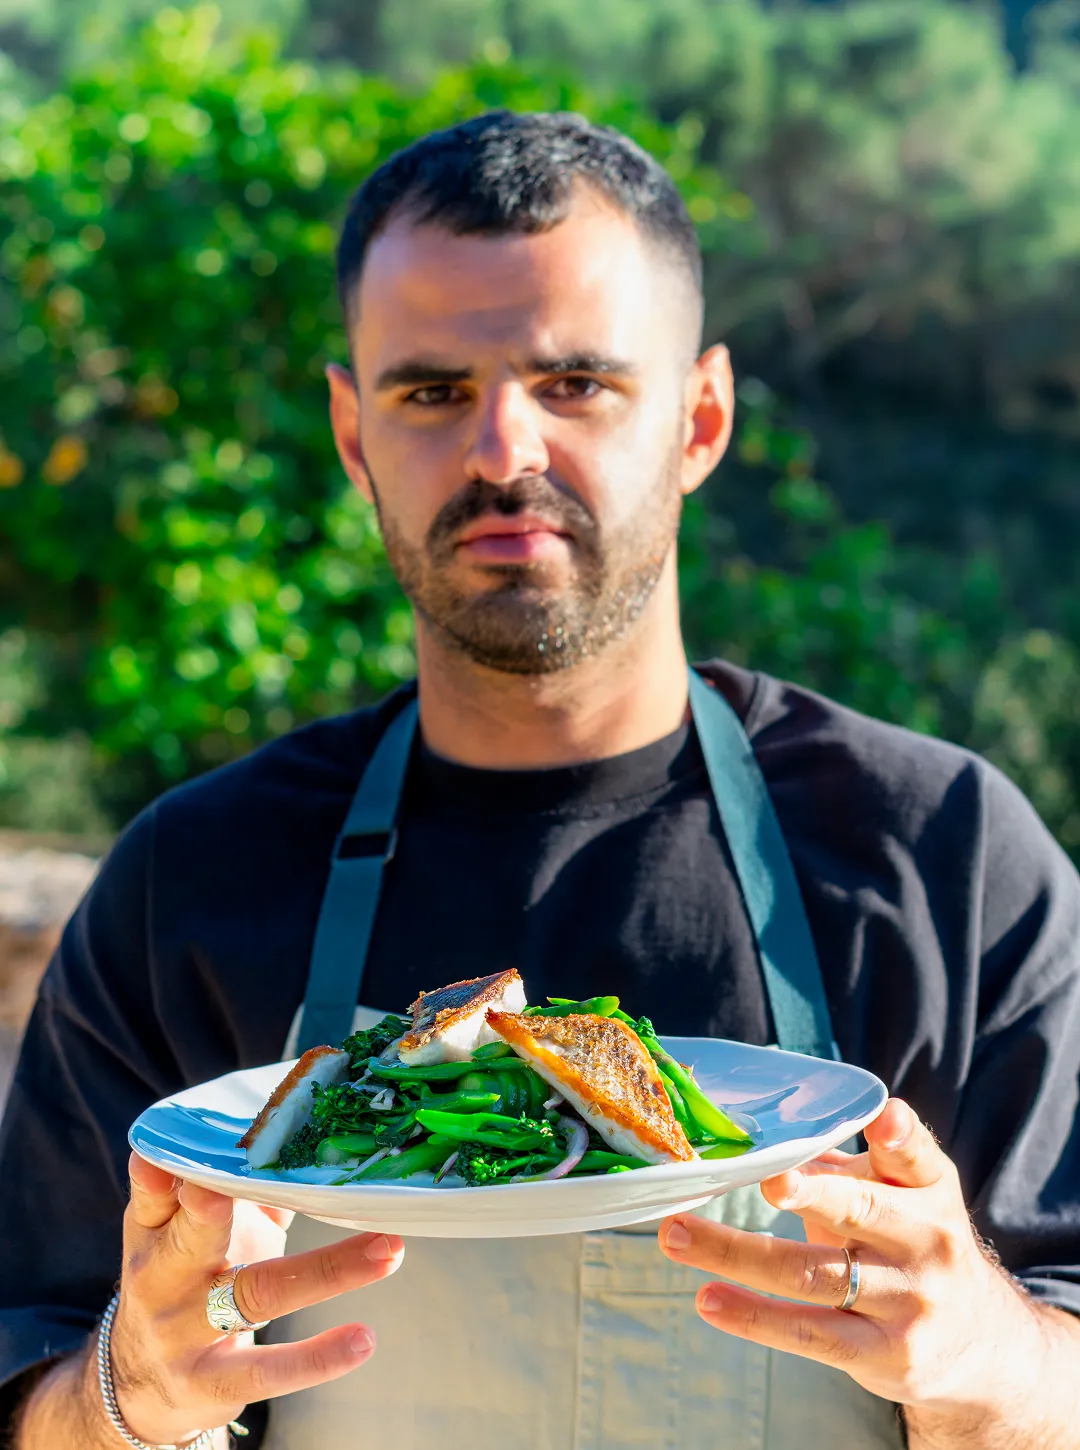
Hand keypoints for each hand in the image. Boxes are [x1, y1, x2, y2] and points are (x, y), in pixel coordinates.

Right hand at [110, 1152, 402, 1445]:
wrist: (138, 1385)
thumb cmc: (189, 1280)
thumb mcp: (196, 1233)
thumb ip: (243, 1191)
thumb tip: (309, 1137)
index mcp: (157, 1228)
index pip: (155, 1192)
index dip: (163, 1171)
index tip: (187, 1150)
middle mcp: (164, 1278)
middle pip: (193, 1237)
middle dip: (211, 1210)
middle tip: (255, 1181)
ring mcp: (187, 1333)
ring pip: (257, 1292)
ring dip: (329, 1269)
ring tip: (387, 1249)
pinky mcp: (213, 1381)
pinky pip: (268, 1370)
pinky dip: (319, 1357)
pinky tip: (363, 1339)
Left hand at [658, 1099, 1044, 1415]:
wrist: (980, 1344)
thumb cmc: (913, 1244)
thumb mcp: (902, 1197)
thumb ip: (845, 1165)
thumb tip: (761, 1133)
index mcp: (928, 1189)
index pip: (917, 1157)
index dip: (901, 1135)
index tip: (884, 1118)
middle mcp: (926, 1242)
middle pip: (859, 1212)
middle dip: (814, 1194)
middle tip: (769, 1180)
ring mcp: (905, 1301)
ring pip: (811, 1274)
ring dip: (736, 1254)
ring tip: (675, 1235)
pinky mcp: (883, 1353)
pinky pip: (807, 1332)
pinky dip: (752, 1316)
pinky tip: (708, 1299)